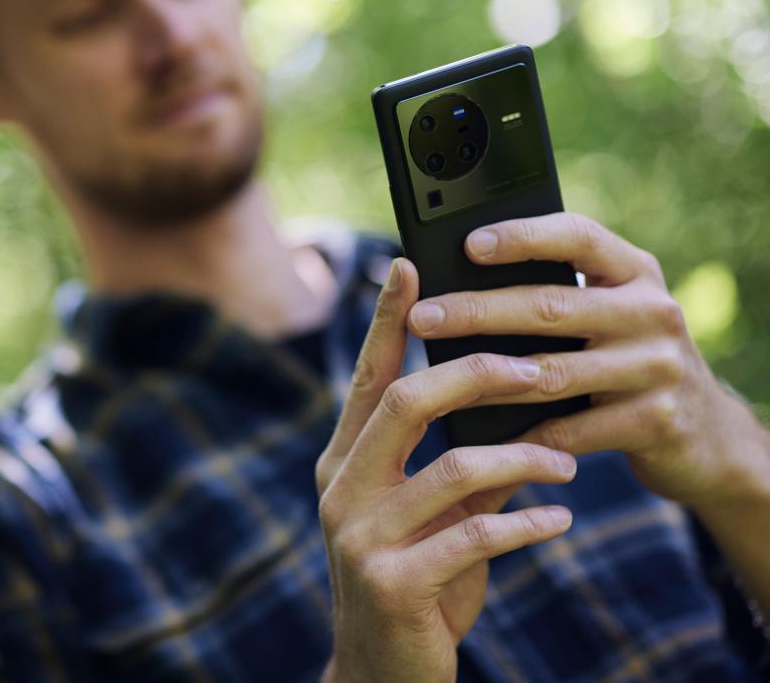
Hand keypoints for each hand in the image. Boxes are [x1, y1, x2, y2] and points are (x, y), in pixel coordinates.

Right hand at [316, 257, 577, 682]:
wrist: (382, 672)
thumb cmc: (415, 581)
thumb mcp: (427, 513)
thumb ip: (452, 458)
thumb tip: (508, 396)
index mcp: (342, 462)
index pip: (368, 378)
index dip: (389, 321)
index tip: (410, 266)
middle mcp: (339, 490)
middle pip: (405, 403)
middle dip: (479, 377)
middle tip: (540, 368)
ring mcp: (359, 537)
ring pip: (450, 469)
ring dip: (523, 459)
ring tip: (568, 462)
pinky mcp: (392, 582)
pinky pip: (471, 535)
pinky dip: (525, 524)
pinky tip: (557, 522)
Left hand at [404, 213, 769, 513]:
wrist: (706, 434)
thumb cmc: (625, 358)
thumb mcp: (608, 313)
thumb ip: (554, 292)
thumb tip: (453, 280)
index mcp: (634, 271)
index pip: (578, 237)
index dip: (523, 237)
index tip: (469, 242)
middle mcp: (652, 312)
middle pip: (550, 306)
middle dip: (477, 312)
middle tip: (421, 317)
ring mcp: (658, 367)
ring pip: (552, 372)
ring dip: (484, 379)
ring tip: (433, 380)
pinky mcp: (655, 422)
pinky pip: (569, 429)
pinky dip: (518, 435)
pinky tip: (476, 438)